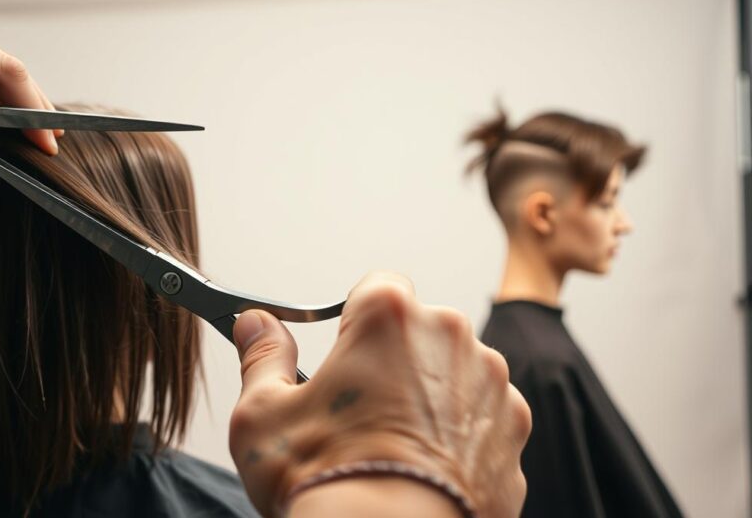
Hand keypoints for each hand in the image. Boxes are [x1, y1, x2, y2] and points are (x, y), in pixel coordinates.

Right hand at [229, 272, 530, 517]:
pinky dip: (460, 440)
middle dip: (394, 362)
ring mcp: (492, 388)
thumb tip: (255, 324)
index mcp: (390, 318)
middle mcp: (451, 340)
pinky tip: (425, 472)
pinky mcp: (513, 438)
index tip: (343, 356)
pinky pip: (482, 423)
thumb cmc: (326, 480)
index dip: (356, 321)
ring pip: (455, 376)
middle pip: (420, 333)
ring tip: (393, 449)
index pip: (377, 287)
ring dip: (431, 398)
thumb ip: (262, 356)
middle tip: (360, 413)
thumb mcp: (263, 413)